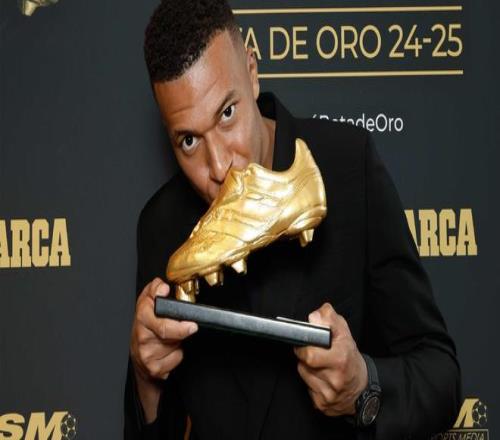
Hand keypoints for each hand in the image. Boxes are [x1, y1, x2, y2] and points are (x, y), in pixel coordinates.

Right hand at [130, 278, 197, 421]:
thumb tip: (162, 286)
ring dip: (179, 341)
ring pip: (175, 345)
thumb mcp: (147, 303)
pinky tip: (170, 351)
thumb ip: (155, 289)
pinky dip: (177, 355)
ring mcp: (146, 353)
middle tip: (191, 327)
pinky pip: (176, 358)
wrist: (138, 357)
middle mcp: (141, 335)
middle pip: (167, 331)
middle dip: (180, 330)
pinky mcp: (154, 368)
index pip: (155, 313)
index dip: (171, 315)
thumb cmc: (146, 327)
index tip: (187, 319)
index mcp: (141, 316)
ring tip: (173, 338)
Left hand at [294, 303, 367, 416]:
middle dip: (305, 356)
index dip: (305, 346)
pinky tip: (321, 379)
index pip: (310, 353)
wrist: (363, 389)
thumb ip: (329, 319)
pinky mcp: (322, 405)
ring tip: (319, 365)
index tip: (307, 341)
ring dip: (307, 367)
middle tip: (312, 352)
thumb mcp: (344, 333)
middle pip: (304, 363)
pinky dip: (311, 382)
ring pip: (303, 374)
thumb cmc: (350, 358)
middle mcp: (335, 378)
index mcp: (341, 358)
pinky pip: (306, 388)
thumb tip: (314, 316)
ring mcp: (329, 394)